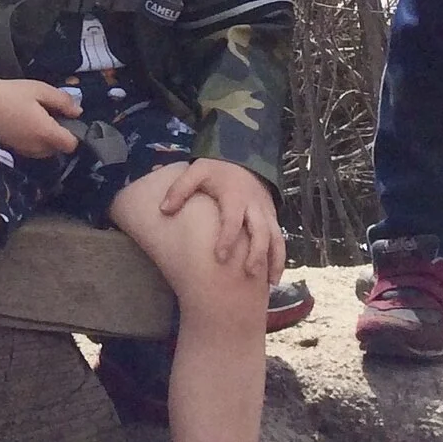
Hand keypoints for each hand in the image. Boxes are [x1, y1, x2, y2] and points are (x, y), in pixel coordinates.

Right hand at [0, 75, 81, 158]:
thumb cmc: (9, 94)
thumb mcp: (39, 90)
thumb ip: (62, 101)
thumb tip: (78, 112)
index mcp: (45, 133)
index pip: (71, 144)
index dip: (74, 132)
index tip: (67, 117)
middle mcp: (37, 148)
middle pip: (59, 148)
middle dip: (59, 133)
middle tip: (49, 112)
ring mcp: (24, 151)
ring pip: (46, 150)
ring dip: (47, 138)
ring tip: (36, 116)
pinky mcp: (14, 150)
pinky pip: (33, 150)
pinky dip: (34, 140)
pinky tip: (24, 123)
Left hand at [153, 158, 284, 283]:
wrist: (243, 158)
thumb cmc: (216, 170)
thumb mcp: (196, 171)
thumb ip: (179, 189)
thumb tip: (163, 210)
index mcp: (235, 196)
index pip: (233, 219)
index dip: (227, 238)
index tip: (220, 257)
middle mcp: (254, 206)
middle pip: (260, 231)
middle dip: (256, 253)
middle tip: (248, 273)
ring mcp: (266, 213)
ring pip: (275, 238)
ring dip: (274, 260)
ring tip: (269, 283)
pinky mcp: (272, 218)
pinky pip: (279, 240)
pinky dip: (279, 259)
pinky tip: (273, 279)